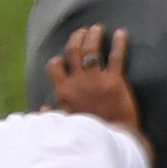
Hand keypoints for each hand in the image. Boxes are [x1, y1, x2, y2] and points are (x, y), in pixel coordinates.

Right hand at [49, 24, 140, 139]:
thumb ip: (54, 114)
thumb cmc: (91, 134)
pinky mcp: (116, 81)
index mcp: (64, 91)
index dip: (59, 59)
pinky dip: (120, 43)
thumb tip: (43, 110)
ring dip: (93, 36)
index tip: (64, 57)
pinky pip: (117, 57)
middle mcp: (78, 82)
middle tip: (84, 31)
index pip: (55, 66)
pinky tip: (123, 33)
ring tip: (97, 28)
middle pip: (73, 51)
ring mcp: (97, 80)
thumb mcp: (67, 124)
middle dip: (77, 38)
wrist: (113, 139)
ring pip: (91, 50)